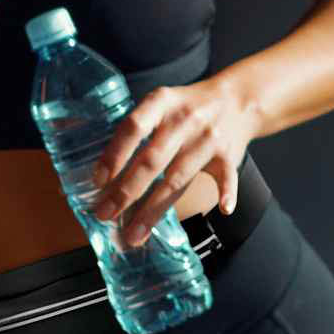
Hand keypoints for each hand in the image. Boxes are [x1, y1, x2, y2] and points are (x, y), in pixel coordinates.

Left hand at [88, 78, 259, 245]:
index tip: (98, 180)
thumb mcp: (159, 103)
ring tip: (134, 233)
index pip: (133, 127)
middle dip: (126, 191)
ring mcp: (208, 139)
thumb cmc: (185, 108)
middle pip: (152, 160)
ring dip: (154, 209)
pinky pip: (228, 177)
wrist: (235, 100)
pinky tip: (222, 210)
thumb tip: (102, 170)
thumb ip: (135, 129)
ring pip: (178, 178)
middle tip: (105, 214)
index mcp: (161, 102)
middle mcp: (184, 120)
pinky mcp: (229, 156)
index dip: (114, 154)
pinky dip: (227, 194)